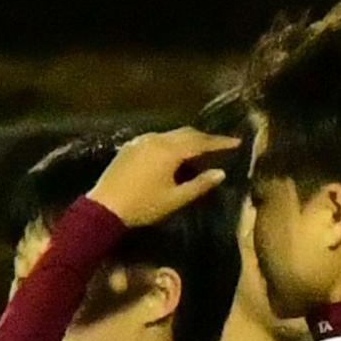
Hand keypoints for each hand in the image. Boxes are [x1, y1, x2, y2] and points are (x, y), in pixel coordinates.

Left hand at [94, 126, 237, 228]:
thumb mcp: (175, 199)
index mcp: (170, 150)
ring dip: (187, 139)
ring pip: (170, 134)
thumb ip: (200, 184)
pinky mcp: (130, 147)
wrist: (104, 207)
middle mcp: (156, 139)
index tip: (237, 142)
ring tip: (199, 149)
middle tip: (220, 144)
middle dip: (204, 138)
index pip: (201, 142)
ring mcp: (141, 141)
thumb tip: (220, 172)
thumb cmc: (143, 205)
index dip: (220, 142)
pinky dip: (171, 143)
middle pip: (186, 133)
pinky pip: (157, 139)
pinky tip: (173, 154)